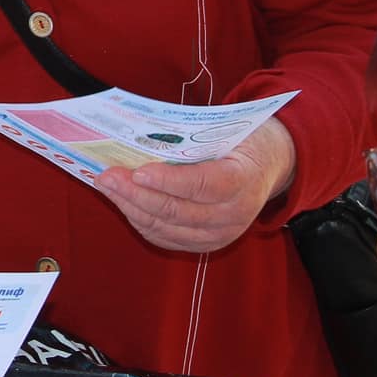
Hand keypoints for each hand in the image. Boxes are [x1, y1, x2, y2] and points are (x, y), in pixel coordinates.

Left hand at [93, 118, 294, 253]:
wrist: (269, 166)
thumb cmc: (241, 141)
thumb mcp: (226, 131)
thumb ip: (191, 139)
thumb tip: (139, 138)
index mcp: (243, 180)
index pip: (203, 185)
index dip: (168, 181)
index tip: (137, 172)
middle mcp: (234, 215)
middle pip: (178, 211)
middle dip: (136, 194)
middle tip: (107, 177)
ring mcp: (221, 235)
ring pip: (166, 228)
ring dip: (131, 207)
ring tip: (107, 187)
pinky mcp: (207, 245)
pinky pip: (166, 238)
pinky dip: (141, 220)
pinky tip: (124, 203)